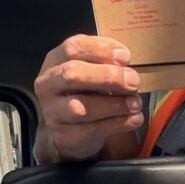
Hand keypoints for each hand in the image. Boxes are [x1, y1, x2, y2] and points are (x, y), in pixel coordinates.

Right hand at [33, 35, 144, 162]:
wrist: (68, 132)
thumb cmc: (83, 93)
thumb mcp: (89, 71)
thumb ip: (103, 61)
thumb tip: (123, 57)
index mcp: (54, 61)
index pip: (72, 48)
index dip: (100, 50)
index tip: (125, 57)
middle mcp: (48, 84)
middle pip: (72, 74)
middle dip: (107, 76)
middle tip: (134, 81)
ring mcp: (53, 111)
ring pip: (82, 107)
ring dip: (115, 104)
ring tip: (136, 103)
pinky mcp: (65, 135)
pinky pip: (93, 129)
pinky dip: (118, 123)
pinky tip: (135, 119)